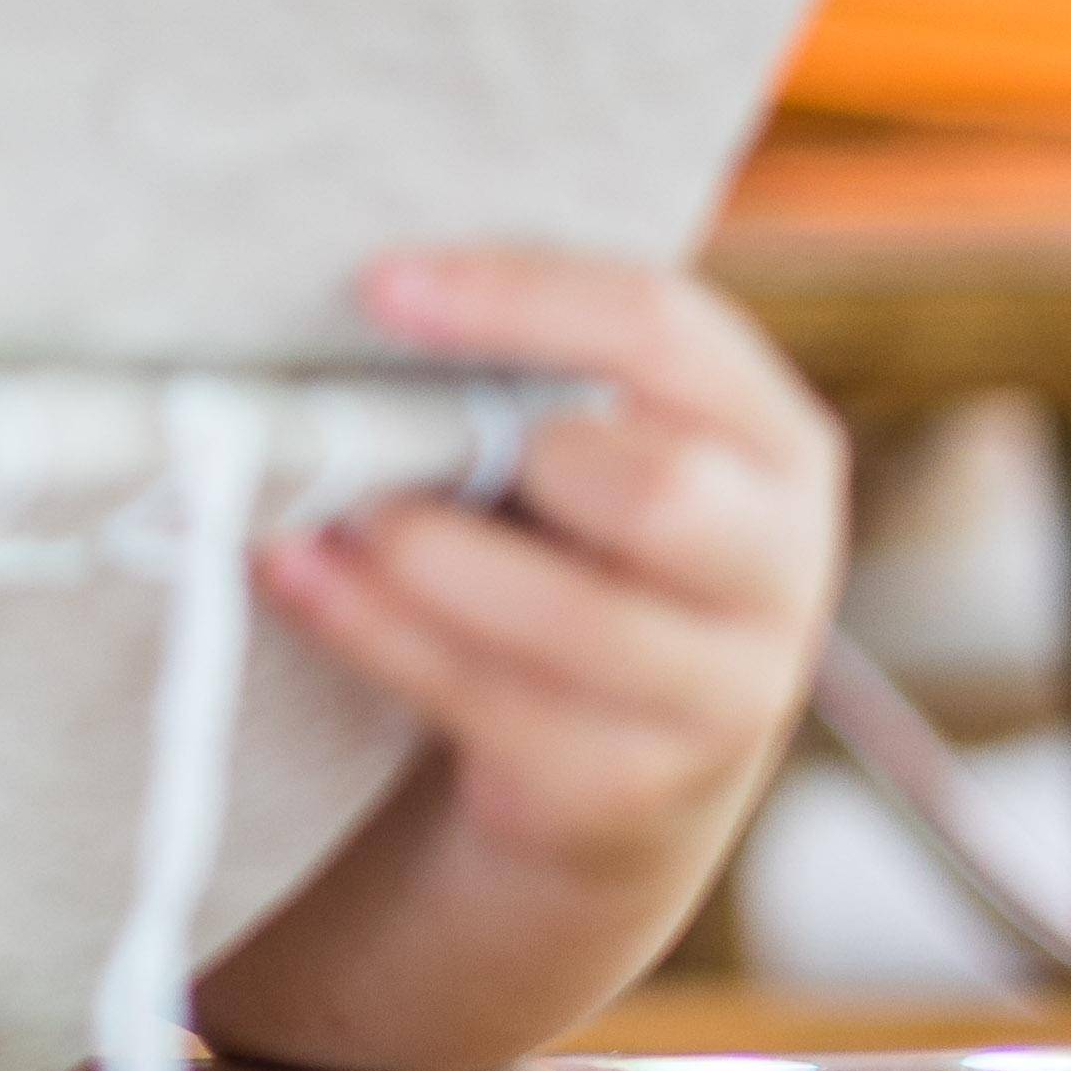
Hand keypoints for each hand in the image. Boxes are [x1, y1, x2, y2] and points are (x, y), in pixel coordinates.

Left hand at [254, 248, 843, 884]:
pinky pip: (489, 700)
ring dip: (417, 554)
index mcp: (770, 436)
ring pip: (570, 617)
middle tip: (356, 422)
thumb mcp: (589, 444)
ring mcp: (723, 689)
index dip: (518, 298)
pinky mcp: (631, 784)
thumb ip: (523, 375)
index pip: (664, 333)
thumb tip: (363, 297)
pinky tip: (293, 573)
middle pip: (654, 488)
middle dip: (494, 450)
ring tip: (304, 509)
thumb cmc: (575, 542)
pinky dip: (370, 629)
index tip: (377, 285)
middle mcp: (777, 562)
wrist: (620, 758)